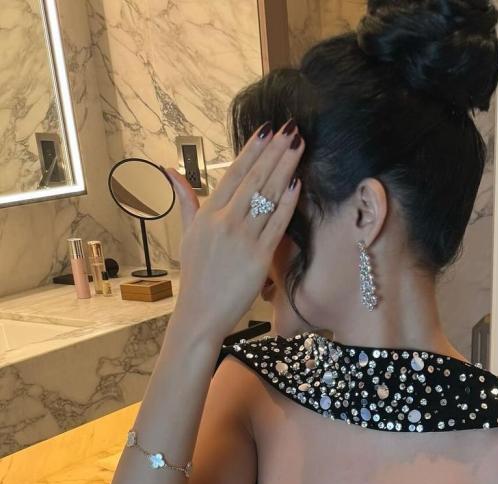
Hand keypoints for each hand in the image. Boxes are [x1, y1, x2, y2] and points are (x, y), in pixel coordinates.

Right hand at [162, 118, 304, 343]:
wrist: (201, 313)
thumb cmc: (197, 277)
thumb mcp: (188, 235)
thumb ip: (186, 201)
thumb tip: (170, 171)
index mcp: (207, 214)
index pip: (233, 174)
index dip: (252, 150)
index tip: (266, 130)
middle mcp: (223, 221)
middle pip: (254, 178)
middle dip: (274, 151)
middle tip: (291, 127)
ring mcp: (241, 238)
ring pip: (267, 195)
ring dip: (285, 167)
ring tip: (298, 145)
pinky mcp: (258, 257)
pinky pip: (276, 224)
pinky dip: (287, 202)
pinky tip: (298, 182)